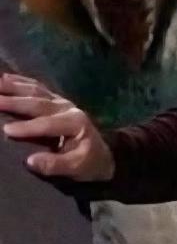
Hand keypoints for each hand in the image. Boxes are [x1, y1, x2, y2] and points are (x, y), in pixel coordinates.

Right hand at [0, 73, 114, 180]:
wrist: (100, 152)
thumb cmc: (87, 161)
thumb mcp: (75, 167)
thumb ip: (54, 165)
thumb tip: (30, 161)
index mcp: (74, 123)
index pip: (48, 125)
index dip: (28, 128)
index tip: (6, 130)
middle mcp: (67, 108)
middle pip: (39, 103)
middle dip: (15, 102)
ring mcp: (61, 102)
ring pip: (36, 91)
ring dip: (14, 86)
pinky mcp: (55, 100)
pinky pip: (36, 87)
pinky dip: (20, 81)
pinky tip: (5, 76)